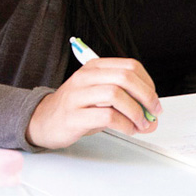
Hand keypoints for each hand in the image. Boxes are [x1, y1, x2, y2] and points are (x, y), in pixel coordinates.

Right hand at [26, 57, 162, 148]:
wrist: (42, 120)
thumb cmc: (76, 107)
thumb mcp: (100, 96)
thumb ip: (126, 100)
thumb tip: (152, 114)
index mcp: (95, 66)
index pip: (130, 66)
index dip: (147, 83)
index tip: (153, 99)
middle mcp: (86, 77)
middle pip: (125, 77)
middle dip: (146, 96)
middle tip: (153, 111)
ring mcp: (77, 95)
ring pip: (116, 94)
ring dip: (136, 111)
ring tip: (141, 123)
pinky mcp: (73, 116)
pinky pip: (106, 116)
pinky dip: (124, 124)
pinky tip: (128, 129)